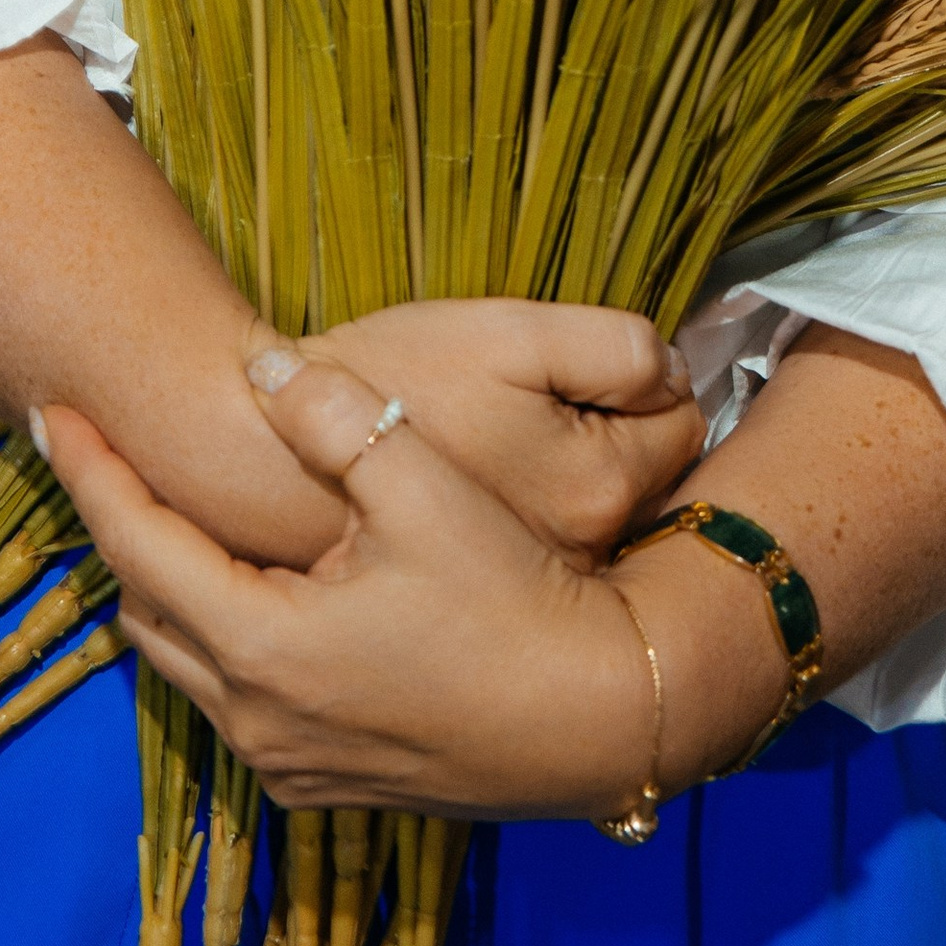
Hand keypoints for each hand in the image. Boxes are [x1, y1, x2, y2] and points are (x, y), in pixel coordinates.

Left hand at [42, 362, 677, 818]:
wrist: (603, 717)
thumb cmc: (516, 597)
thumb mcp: (426, 488)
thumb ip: (335, 417)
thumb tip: (255, 367)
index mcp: (261, 644)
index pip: (138, 544)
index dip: (90, 471)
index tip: (50, 410)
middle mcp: (254, 717)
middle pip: (146, 610)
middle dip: (120, 529)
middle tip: (99, 456)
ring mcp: (287, 761)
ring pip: (187, 663)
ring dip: (169, 586)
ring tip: (164, 511)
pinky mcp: (325, 782)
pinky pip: (235, 702)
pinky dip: (219, 638)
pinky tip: (249, 590)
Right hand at [266, 299, 701, 567]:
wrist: (261, 457)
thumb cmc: (393, 382)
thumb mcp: (512, 332)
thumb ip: (617, 349)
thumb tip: (671, 373)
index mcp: (599, 487)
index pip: (683, 423)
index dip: (648, 383)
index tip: (596, 369)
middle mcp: (581, 560)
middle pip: (647, 483)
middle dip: (619, 442)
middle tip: (550, 410)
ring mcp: (534, 593)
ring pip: (595, 530)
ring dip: (571, 493)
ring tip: (508, 454)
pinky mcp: (484, 613)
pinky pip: (536, 568)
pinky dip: (520, 538)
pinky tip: (471, 505)